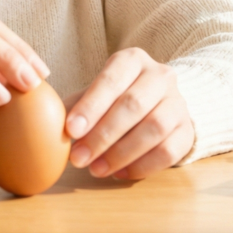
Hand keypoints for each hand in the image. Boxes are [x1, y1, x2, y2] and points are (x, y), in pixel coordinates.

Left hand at [63, 47, 194, 179]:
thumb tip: (46, 126)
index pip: (111, 79)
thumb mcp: (95, 94)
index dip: (91, 106)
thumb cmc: (115, 99)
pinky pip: (168, 151)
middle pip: (133, 105)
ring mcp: (178, 102)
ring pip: (153, 128)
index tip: (71, 130)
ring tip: (96, 169)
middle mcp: (160, 75)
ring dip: (121, 153)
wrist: (159, 106)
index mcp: (132, 60)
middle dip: (102, 135)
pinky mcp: (187, 130)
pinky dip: (142, 166)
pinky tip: (119, 173)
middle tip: (78, 159)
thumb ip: (74, 107)